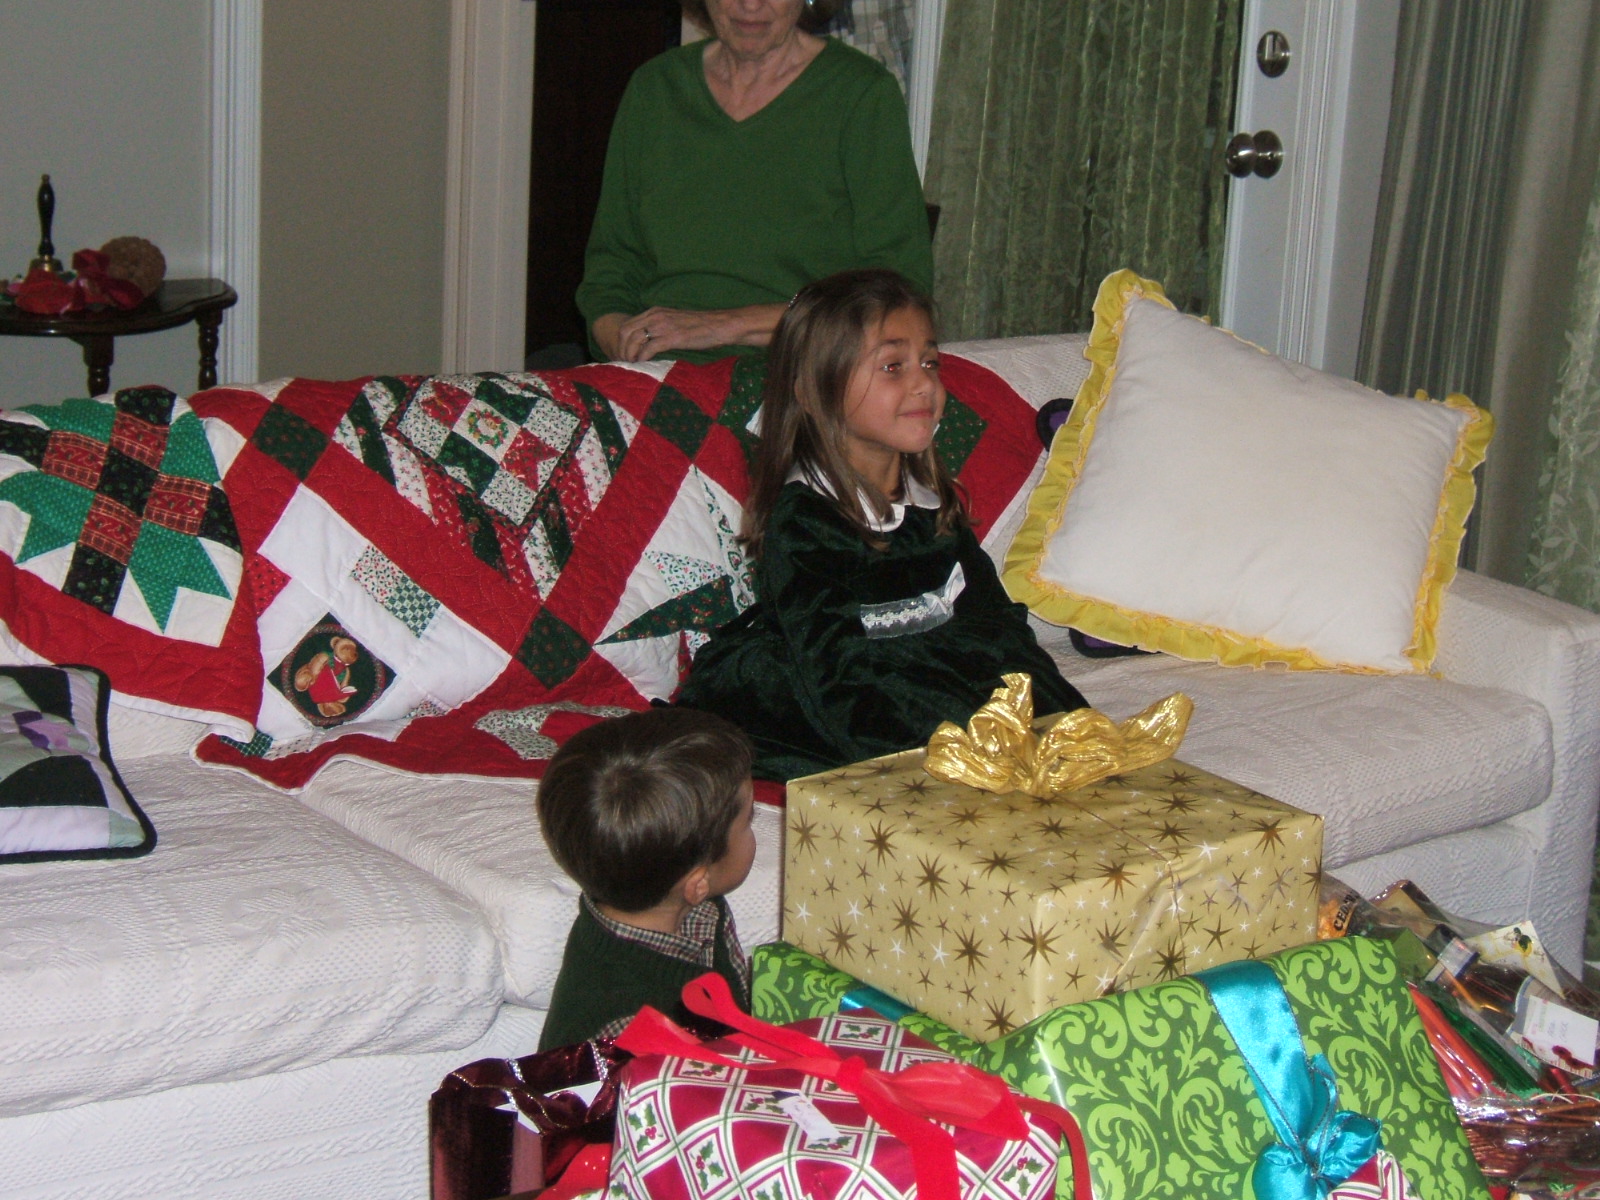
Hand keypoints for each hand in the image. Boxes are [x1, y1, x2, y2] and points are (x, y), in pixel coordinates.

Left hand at [595, 304, 785, 361]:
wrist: (721, 325)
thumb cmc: (701, 327)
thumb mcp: (675, 322)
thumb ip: (660, 327)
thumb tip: (648, 343)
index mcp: (655, 311)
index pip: (626, 325)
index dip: (621, 342)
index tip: (623, 356)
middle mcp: (656, 316)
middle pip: (625, 332)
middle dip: (621, 350)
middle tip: (624, 364)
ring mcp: (663, 326)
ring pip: (634, 340)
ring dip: (630, 356)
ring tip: (632, 367)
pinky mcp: (672, 337)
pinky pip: (648, 348)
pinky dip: (642, 359)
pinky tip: (643, 365)